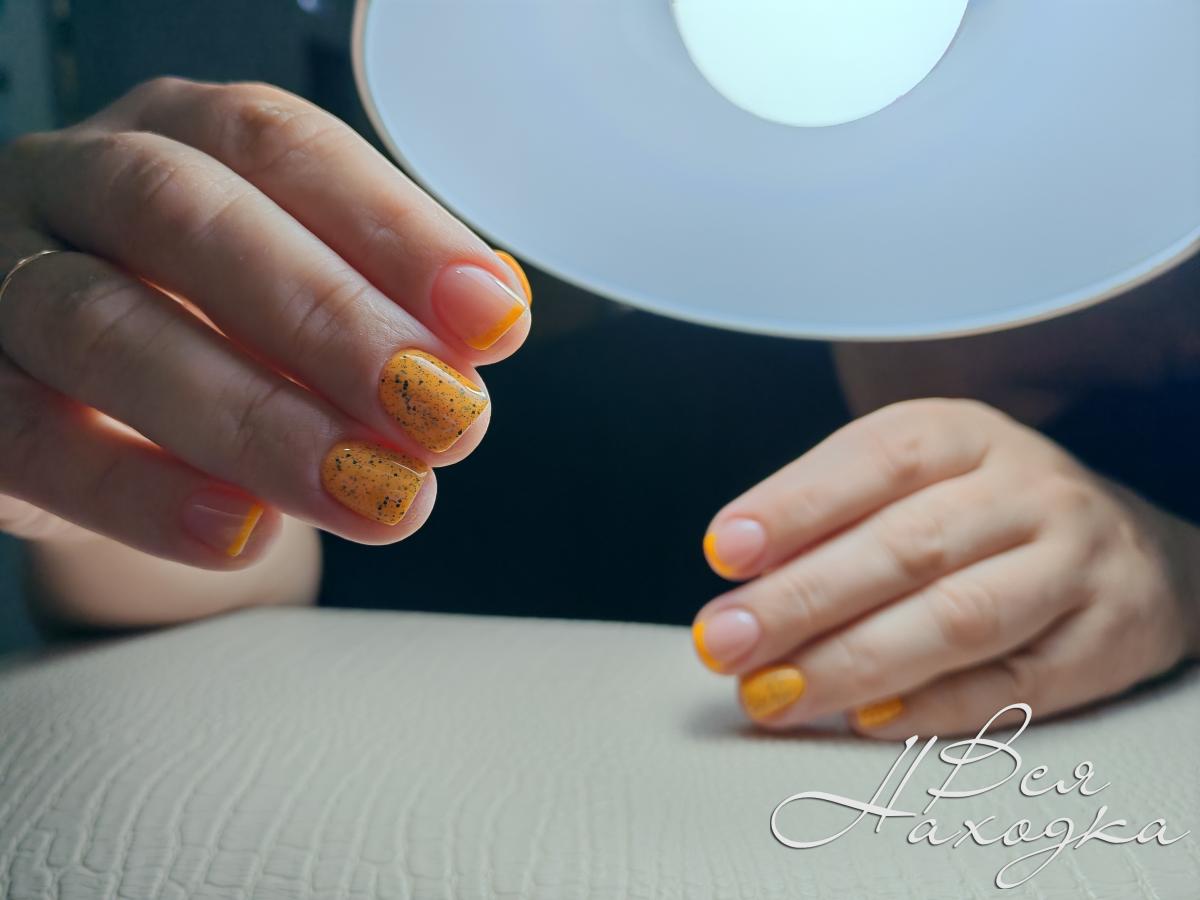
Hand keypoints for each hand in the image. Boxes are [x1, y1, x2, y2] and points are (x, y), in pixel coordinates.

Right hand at [0, 78, 530, 566]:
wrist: (80, 408)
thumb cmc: (207, 328)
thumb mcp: (295, 297)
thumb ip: (382, 298)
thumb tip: (494, 315)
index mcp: (176, 134)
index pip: (282, 148)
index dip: (393, 230)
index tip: (491, 321)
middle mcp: (75, 184)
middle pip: (185, 215)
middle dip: (328, 318)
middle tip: (439, 411)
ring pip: (100, 326)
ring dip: (254, 419)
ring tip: (373, 492)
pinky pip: (28, 439)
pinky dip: (139, 493)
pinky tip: (243, 535)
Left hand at [692, 399, 1199, 736]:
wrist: (1124, 547)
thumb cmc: (978, 510)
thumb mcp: (911, 478)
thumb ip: (830, 513)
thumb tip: (740, 570)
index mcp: (964, 434)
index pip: (876, 461)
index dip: (795, 507)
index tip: (724, 552)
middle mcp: (1027, 491)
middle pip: (907, 547)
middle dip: (802, 600)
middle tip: (726, 642)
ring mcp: (1074, 566)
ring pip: (958, 619)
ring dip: (852, 664)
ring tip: (773, 694)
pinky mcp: (1103, 643)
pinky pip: (1010, 685)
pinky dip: (930, 708)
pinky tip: (863, 721)